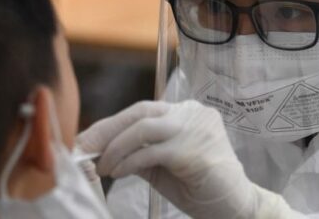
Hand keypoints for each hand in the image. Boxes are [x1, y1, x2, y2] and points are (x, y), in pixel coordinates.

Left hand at [77, 100, 296, 218]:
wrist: (234, 207)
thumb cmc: (200, 186)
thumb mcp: (163, 165)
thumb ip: (139, 152)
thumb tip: (100, 150)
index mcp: (186, 112)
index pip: (142, 110)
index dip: (111, 124)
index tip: (87, 140)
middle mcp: (192, 113)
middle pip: (140, 112)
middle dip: (107, 130)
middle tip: (84, 148)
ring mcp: (195, 129)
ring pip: (143, 127)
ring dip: (115, 147)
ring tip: (102, 167)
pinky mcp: (194, 150)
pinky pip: (151, 152)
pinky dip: (129, 162)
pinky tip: (118, 173)